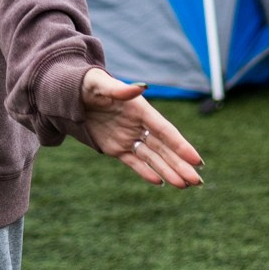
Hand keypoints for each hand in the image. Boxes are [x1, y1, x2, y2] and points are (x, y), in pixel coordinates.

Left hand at [80, 68, 202, 187]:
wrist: (71, 94)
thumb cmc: (88, 84)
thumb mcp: (100, 84)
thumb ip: (120, 89)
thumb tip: (141, 88)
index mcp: (140, 110)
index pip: (165, 130)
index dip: (181, 145)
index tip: (196, 159)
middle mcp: (138, 125)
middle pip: (163, 148)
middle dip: (180, 165)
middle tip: (197, 181)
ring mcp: (128, 138)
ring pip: (152, 158)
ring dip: (168, 171)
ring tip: (185, 186)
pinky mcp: (115, 147)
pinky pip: (133, 162)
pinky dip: (145, 172)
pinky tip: (160, 182)